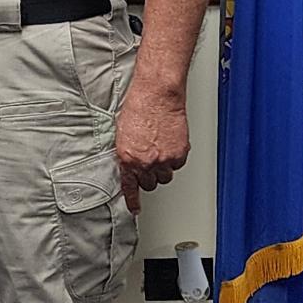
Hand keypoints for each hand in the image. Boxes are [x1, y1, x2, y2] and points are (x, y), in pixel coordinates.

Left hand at [114, 80, 189, 214]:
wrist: (158, 94)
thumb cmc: (139, 106)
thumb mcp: (123, 132)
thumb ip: (127, 152)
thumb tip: (131, 163)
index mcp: (127, 157)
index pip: (129, 186)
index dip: (132, 200)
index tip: (135, 209)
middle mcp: (145, 162)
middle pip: (149, 184)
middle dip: (148, 176)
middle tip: (150, 163)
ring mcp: (164, 159)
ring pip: (165, 177)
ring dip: (162, 169)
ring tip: (160, 152)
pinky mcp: (179, 153)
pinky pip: (177, 165)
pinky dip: (174, 158)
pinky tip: (170, 145)